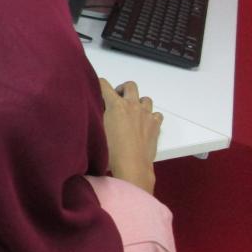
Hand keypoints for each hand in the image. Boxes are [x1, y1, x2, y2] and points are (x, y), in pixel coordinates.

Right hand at [98, 79, 161, 193]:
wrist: (132, 166)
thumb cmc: (110, 151)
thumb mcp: (97, 130)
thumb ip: (96, 116)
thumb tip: (95, 109)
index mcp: (115, 105)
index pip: (104, 85)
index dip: (98, 84)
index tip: (96, 89)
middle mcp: (132, 106)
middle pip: (130, 85)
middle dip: (122, 89)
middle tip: (116, 100)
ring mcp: (146, 115)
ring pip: (145, 98)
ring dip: (138, 102)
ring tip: (131, 113)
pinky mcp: (156, 125)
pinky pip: (156, 114)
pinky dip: (150, 116)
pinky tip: (144, 124)